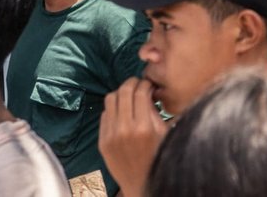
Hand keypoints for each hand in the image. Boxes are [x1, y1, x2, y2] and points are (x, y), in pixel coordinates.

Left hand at [99, 78, 168, 196]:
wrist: (141, 184)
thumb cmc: (158, 157)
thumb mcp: (164, 134)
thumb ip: (155, 111)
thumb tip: (148, 92)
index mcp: (143, 127)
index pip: (140, 92)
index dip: (146, 83)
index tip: (149, 84)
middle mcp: (124, 129)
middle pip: (123, 91)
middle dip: (132, 83)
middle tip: (138, 84)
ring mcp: (110, 135)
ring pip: (110, 99)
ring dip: (120, 93)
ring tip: (129, 97)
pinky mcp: (102, 141)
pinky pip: (104, 114)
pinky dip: (113, 109)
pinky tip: (122, 113)